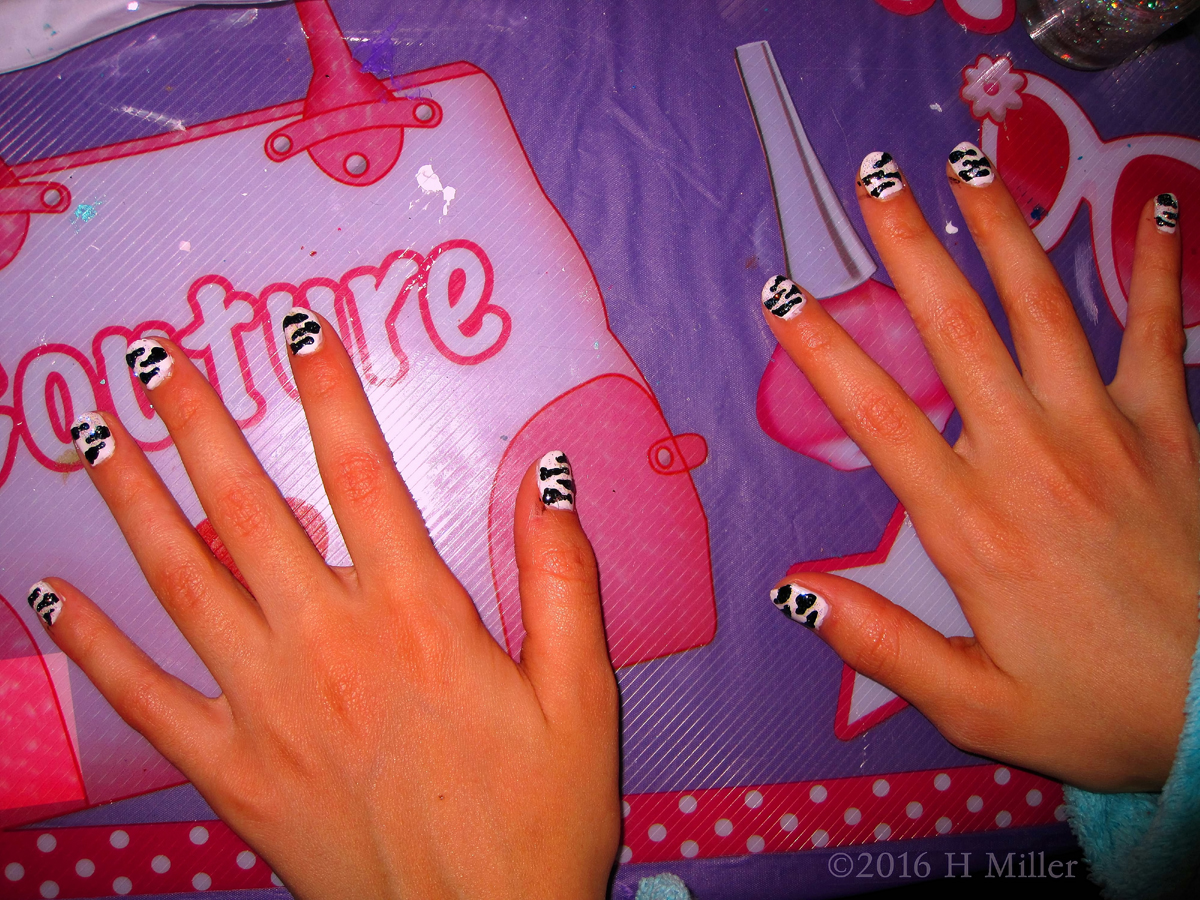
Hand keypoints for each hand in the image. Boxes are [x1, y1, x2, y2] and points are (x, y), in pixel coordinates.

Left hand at [29, 312, 619, 897]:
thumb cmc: (540, 818)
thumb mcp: (584, 696)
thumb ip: (565, 579)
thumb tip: (549, 477)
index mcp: (418, 618)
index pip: (362, 474)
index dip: (329, 392)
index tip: (299, 328)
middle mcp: (328, 646)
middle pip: (249, 509)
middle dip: (200, 424)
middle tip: (156, 358)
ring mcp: (268, 710)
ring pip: (182, 585)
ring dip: (134, 504)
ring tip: (93, 437)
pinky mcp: (234, 773)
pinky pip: (145, 701)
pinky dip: (91, 646)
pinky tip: (48, 595)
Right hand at [762, 148, 1197, 791]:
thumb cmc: (1099, 709)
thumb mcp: (977, 708)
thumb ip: (882, 646)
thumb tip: (793, 592)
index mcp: (974, 525)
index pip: (879, 416)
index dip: (823, 349)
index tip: (783, 294)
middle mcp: (1032, 458)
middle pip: (956, 332)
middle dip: (908, 249)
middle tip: (874, 180)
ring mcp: (1106, 433)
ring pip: (1042, 309)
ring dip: (1000, 231)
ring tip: (966, 166)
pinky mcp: (1169, 430)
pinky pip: (1158, 331)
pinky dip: (1155, 268)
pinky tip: (1155, 209)